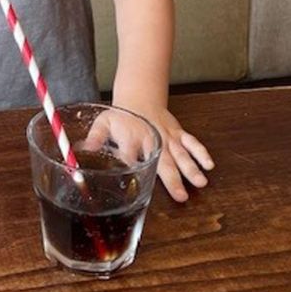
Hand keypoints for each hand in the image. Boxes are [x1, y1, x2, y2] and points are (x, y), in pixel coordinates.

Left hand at [83, 105, 213, 202]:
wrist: (139, 96)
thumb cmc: (121, 115)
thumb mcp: (103, 123)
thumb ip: (94, 138)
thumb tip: (81, 150)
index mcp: (131, 138)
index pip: (130, 154)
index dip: (132, 165)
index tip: (136, 179)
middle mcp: (151, 138)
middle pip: (162, 160)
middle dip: (172, 178)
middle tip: (180, 195)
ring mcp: (167, 136)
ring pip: (181, 154)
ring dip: (191, 168)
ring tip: (200, 182)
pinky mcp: (178, 133)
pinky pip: (191, 142)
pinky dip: (201, 152)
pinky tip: (209, 165)